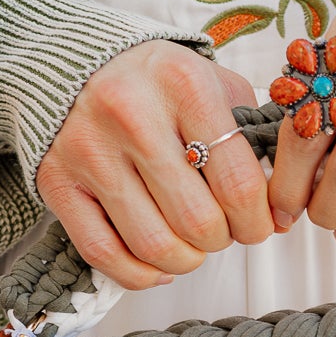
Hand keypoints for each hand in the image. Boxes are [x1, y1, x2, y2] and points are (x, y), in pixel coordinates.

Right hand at [38, 43, 269, 288]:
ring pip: (154, 246)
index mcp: (183, 86)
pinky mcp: (57, 183)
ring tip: (192, 247)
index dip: (258, 221)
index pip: (238, 184)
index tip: (260, 225)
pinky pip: (104, 254)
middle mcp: (132, 117)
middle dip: (222, 240)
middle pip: (197, 222)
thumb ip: (250, 140)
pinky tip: (157, 266)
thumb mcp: (212, 84)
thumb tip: (278, 217)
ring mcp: (89, 152)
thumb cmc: (157, 82)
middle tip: (223, 231)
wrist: (74, 61)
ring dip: (185, 261)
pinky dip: (140, 274)